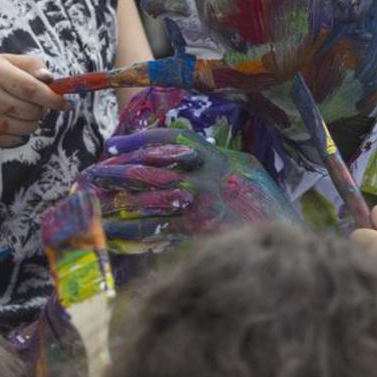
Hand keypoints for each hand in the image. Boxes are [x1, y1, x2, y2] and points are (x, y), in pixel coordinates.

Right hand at [0, 54, 70, 147]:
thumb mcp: (10, 62)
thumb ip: (33, 66)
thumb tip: (50, 79)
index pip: (32, 89)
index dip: (53, 98)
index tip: (66, 103)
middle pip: (34, 111)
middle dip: (42, 108)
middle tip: (33, 101)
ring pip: (30, 127)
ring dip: (33, 120)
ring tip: (19, 109)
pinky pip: (20, 139)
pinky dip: (21, 132)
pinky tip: (10, 120)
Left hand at [76, 128, 297, 252]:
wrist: (287, 235)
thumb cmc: (267, 203)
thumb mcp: (247, 168)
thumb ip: (216, 157)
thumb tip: (186, 147)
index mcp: (215, 157)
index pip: (170, 141)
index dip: (138, 141)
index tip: (113, 144)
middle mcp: (203, 176)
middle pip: (149, 169)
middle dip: (116, 172)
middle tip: (89, 174)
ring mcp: (199, 205)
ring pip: (146, 200)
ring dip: (115, 202)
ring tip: (90, 204)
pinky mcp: (196, 232)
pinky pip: (155, 231)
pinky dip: (130, 234)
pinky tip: (110, 235)